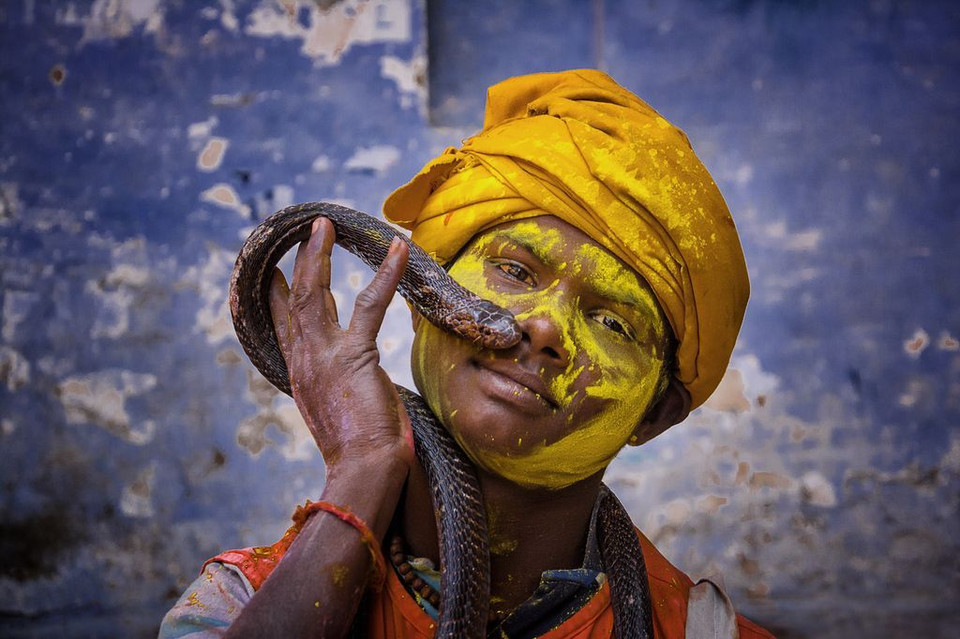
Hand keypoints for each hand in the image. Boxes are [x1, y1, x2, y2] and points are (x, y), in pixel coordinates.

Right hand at [268, 217, 413, 473]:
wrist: (362, 470)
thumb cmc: (357, 449)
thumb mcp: (335, 411)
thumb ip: (334, 385)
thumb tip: (346, 374)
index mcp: (299, 373)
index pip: (280, 323)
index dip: (275, 293)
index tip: (272, 269)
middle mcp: (303, 360)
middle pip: (292, 299)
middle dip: (298, 261)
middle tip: (306, 230)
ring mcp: (324, 355)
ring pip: (312, 293)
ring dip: (317, 255)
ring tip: (324, 225)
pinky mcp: (354, 355)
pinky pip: (369, 304)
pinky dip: (386, 273)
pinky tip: (397, 248)